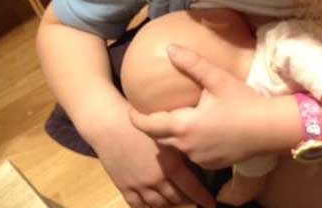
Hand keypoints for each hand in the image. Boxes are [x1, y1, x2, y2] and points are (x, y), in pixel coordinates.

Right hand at [88, 101, 215, 207]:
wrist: (110, 125)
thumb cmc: (141, 123)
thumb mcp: (167, 134)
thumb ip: (181, 148)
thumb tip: (196, 155)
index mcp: (170, 166)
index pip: (191, 188)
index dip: (202, 198)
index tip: (211, 205)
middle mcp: (156, 180)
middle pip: (175, 198)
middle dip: (186, 203)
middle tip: (195, 204)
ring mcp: (139, 185)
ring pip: (158, 204)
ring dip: (169, 207)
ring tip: (177, 207)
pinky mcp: (124, 186)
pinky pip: (137, 205)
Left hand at [130, 46, 269, 169]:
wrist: (270, 129)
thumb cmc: (244, 102)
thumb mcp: (217, 79)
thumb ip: (192, 64)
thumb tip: (170, 48)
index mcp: (184, 126)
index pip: (149, 125)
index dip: (135, 117)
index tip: (130, 107)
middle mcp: (187, 147)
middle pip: (159, 138)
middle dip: (152, 126)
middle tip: (150, 111)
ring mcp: (199, 158)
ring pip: (175, 148)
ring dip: (171, 135)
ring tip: (173, 119)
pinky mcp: (211, 164)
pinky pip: (191, 154)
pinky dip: (188, 143)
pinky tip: (198, 131)